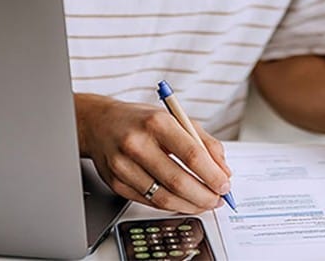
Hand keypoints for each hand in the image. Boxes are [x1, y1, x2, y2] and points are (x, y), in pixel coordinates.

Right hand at [76, 94, 231, 213]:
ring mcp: (123, 166)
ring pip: (163, 198)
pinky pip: (149, 202)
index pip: (191, 154)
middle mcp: (137, 144)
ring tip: (203, 203)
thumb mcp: (176, 119)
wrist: (99, 124)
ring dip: (189, 205)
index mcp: (157, 123)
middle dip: (204, 196)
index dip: (212, 175)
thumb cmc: (141, 120)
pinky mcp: (116, 183)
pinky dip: (170, 206)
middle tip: (217, 200)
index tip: (225, 185)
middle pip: (178, 181)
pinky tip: (182, 202)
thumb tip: (223, 170)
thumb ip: (204, 142)